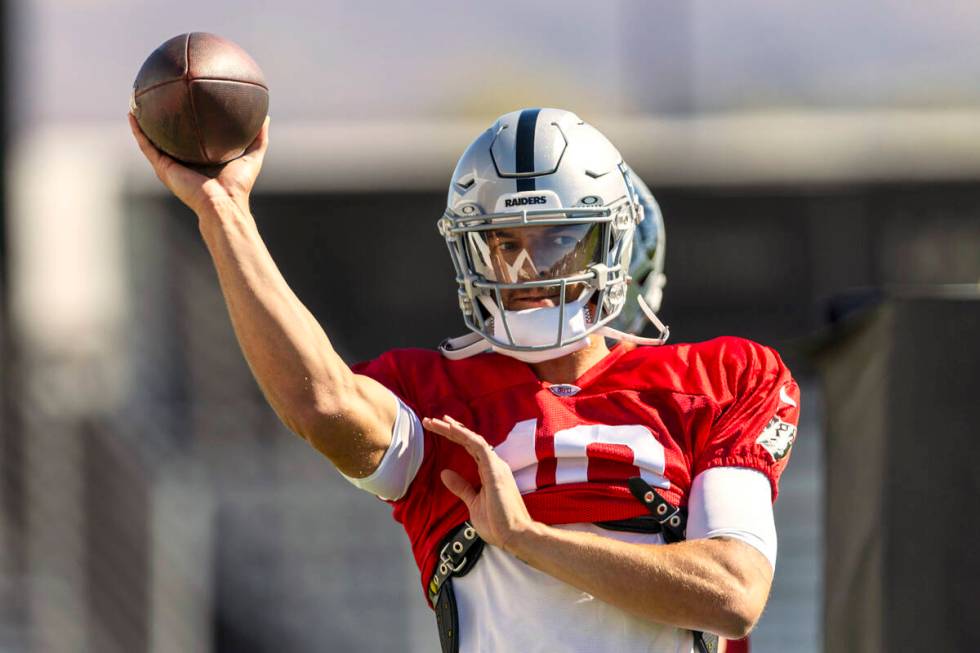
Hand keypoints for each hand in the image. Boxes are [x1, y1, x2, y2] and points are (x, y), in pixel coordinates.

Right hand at [128, 113, 269, 214]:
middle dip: (163, 119)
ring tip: (136, 102)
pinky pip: (146, 146)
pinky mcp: (163, 168)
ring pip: (152, 140)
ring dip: (143, 123)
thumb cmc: (238, 186)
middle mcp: (183, 162)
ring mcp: (171, 165)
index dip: (188, 121)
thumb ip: (259, 137)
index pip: (192, 137)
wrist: (223, 203)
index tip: (185, 101)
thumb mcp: (252, 156)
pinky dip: (138, 131)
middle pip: (169, 137)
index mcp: (201, 159)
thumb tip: (265, 117)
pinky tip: (132, 114)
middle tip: (158, 97)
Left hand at [423, 416, 535, 553]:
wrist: (515, 536)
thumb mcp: (473, 503)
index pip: (470, 448)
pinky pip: (479, 447)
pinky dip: (466, 436)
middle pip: (469, 440)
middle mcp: (494, 464)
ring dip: (453, 429)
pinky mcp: (496, 471)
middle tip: (430, 421)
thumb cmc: (498, 523)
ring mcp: (496, 466)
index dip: (455, 436)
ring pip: (473, 440)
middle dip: (450, 429)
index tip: (439, 427)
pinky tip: (452, 429)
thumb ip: (461, 487)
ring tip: (435, 422)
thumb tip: (445, 474)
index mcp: (489, 471)